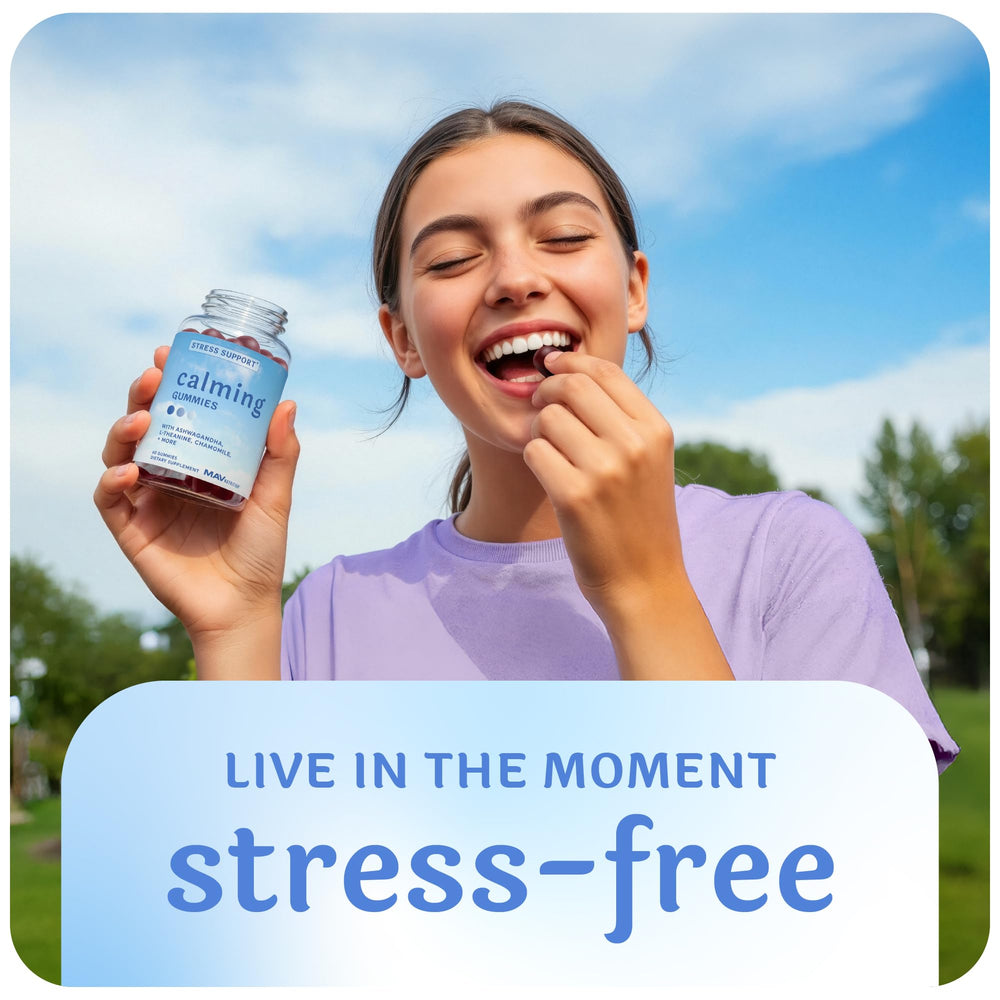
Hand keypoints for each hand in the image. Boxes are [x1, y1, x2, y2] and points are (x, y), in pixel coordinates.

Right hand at [94, 346, 299, 676]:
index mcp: (199, 461)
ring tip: (142, 418)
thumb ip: (280, 454)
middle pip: (143, 425)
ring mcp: (147, 501)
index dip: (168, 382)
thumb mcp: (275, 497)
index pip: (177, 412)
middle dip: (142, 394)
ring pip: (118, 452)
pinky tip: (132, 470)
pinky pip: (109, 498)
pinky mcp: (131, 529)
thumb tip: (286, 402)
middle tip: (153, 376)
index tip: (170, 353)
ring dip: (123, 429)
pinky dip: (113, 479)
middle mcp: (168, 475)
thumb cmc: (260, 551)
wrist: (243, 606)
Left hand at [523, 350, 730, 679]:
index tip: (551, 366)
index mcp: (656, 430)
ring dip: (540, 432)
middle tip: (540, 407)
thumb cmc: (639, 518)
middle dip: (547, 392)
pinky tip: (549, 478)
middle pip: (571, 387)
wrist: (646, 583)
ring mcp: (604, 470)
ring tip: (554, 456)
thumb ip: (620, 418)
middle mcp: (634, 444)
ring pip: (547, 419)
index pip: (605, 372)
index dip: (570, 362)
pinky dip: (534, 460)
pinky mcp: (574, 496)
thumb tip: (570, 371)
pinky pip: (534, 451)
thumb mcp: (648, 461)